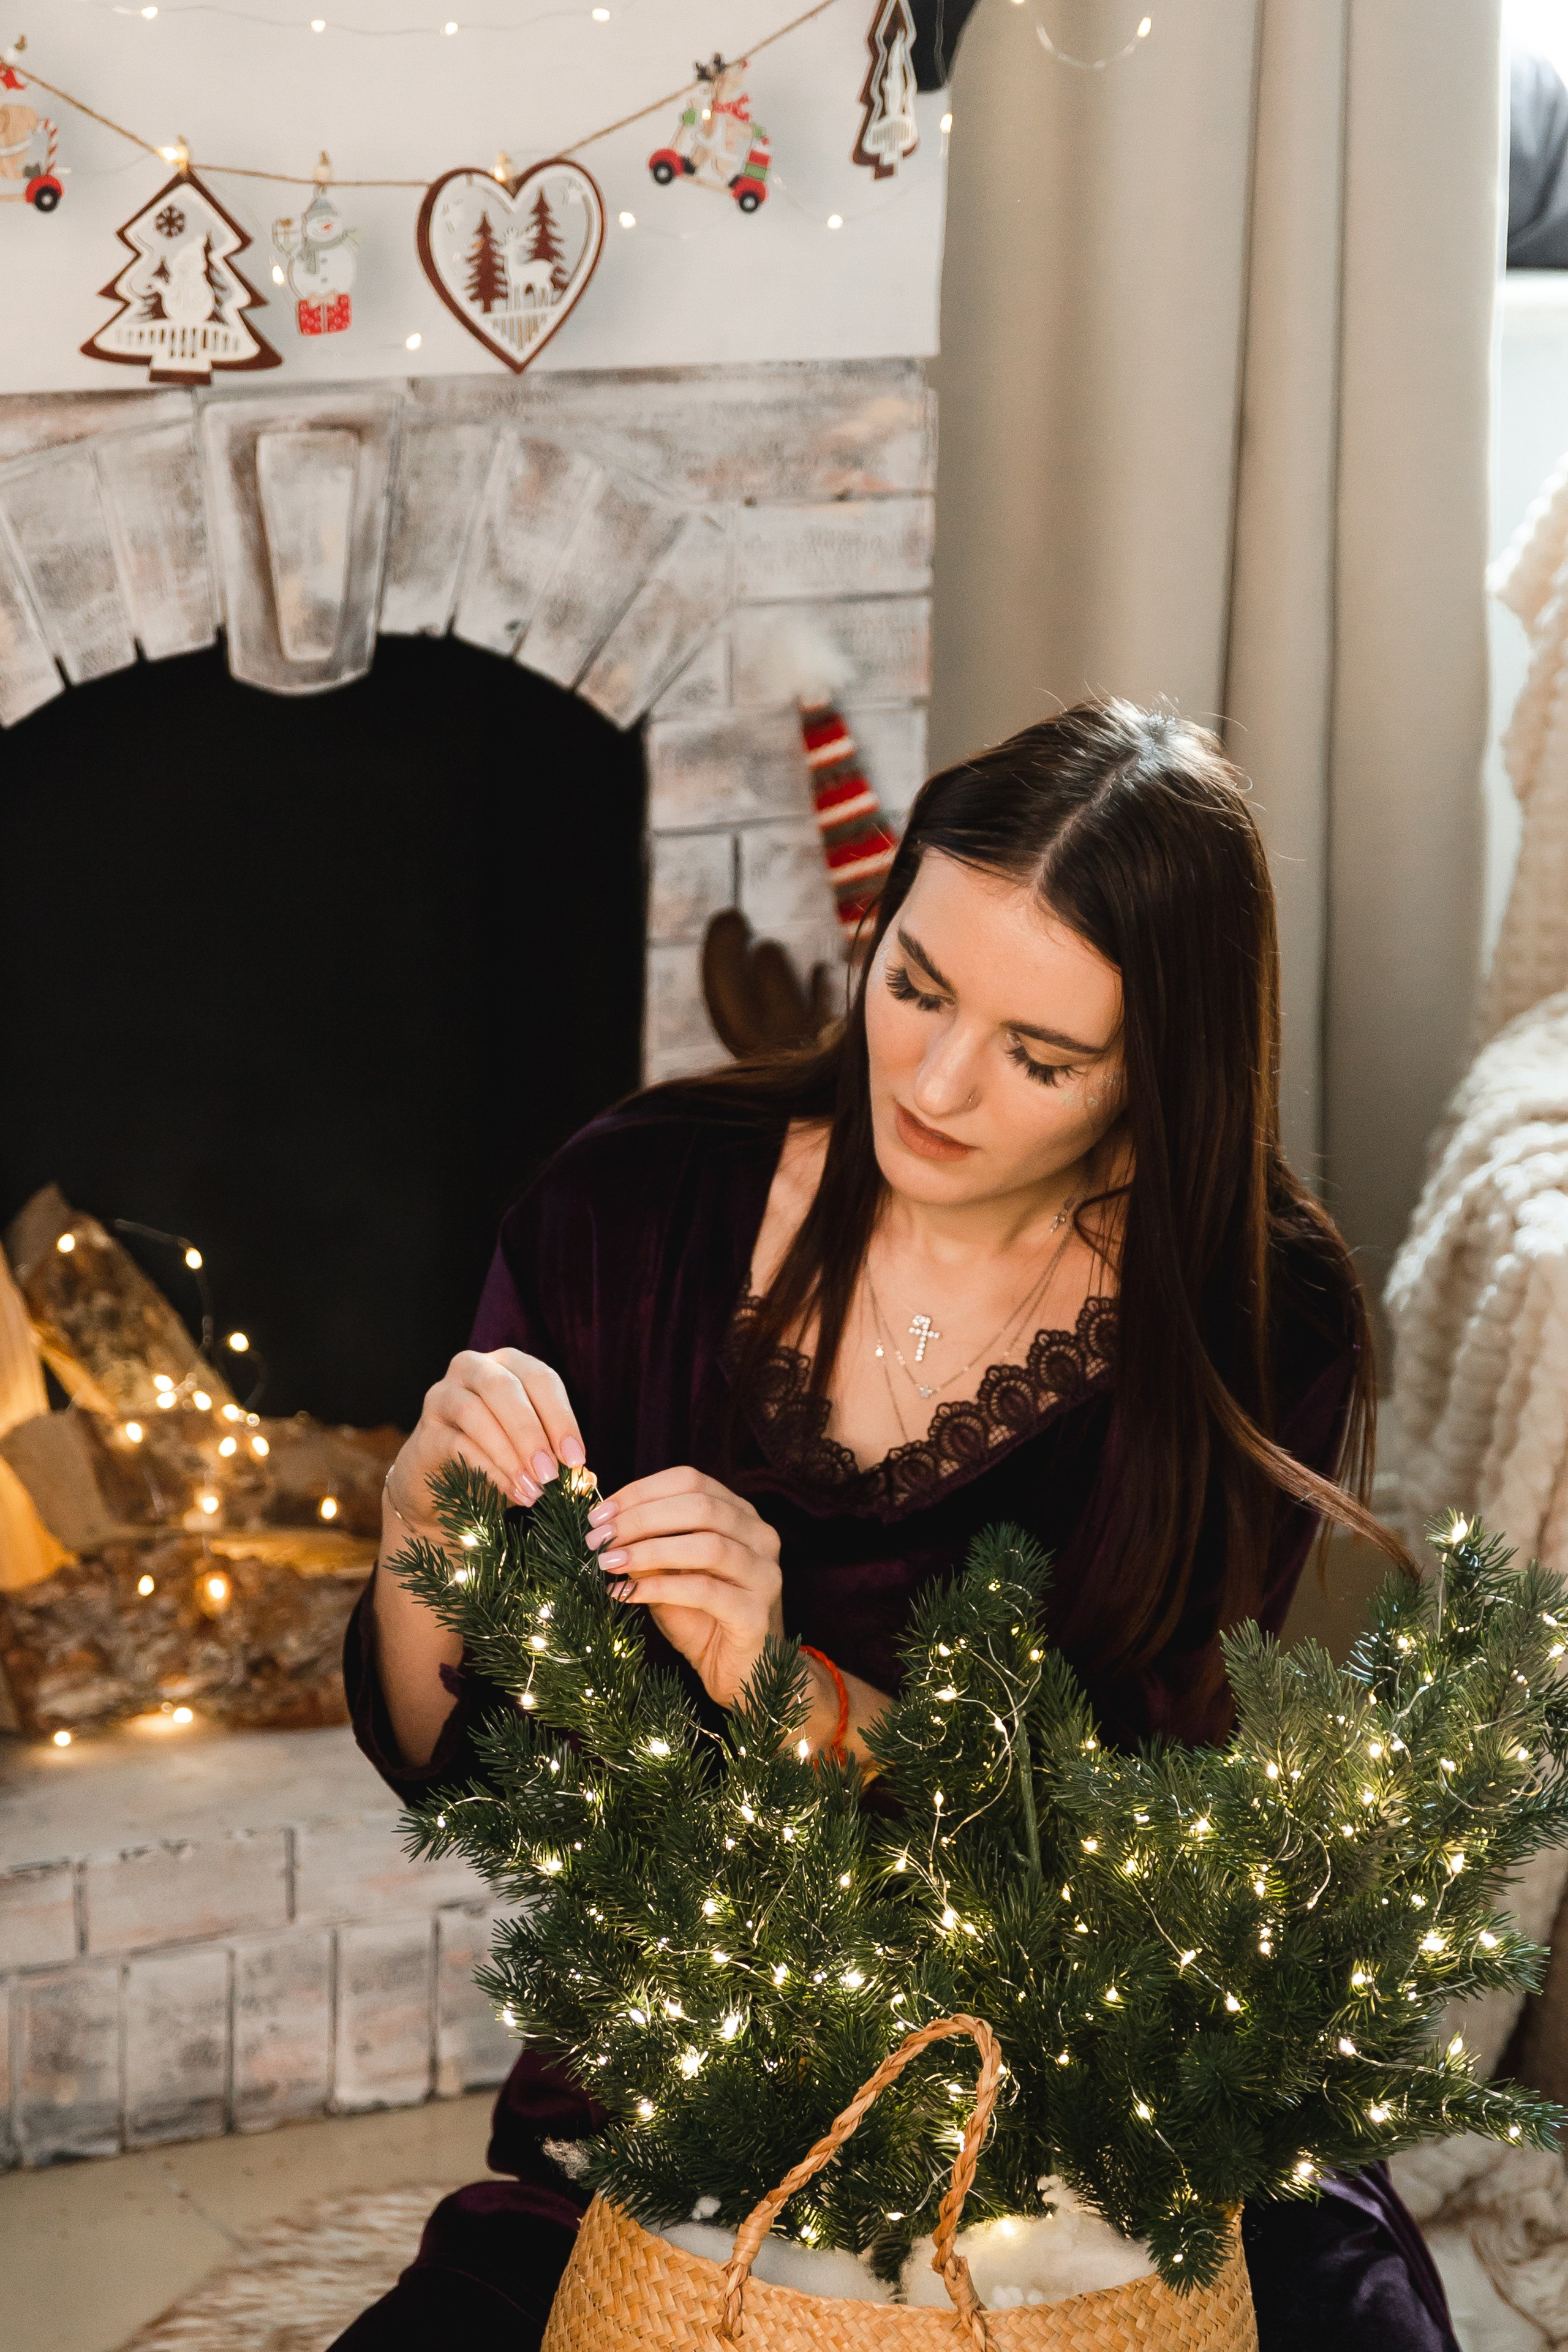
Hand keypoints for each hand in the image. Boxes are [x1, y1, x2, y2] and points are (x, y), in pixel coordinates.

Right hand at [386, 1347, 585, 1531]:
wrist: (440, 1486)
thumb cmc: (496, 1458)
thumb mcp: (531, 1452)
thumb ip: (555, 1458)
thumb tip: (585, 1479)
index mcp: (509, 1365)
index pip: (540, 1378)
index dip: (561, 1417)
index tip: (576, 1458)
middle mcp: (474, 1369)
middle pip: (505, 1388)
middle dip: (532, 1432)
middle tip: (551, 1474)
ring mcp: (443, 1396)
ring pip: (474, 1412)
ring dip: (508, 1453)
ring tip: (532, 1489)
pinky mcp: (425, 1431)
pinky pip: (455, 1444)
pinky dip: (486, 1469)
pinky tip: (509, 1492)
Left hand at [586, 1466, 782, 1708]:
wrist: (739, 1674)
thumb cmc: (702, 1618)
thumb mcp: (668, 1573)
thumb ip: (647, 1544)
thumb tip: (603, 1520)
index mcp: (740, 1515)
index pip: (691, 1481)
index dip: (641, 1491)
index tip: (599, 1514)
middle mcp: (760, 1537)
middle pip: (700, 1506)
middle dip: (640, 1518)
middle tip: (598, 1537)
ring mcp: (764, 1574)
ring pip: (707, 1545)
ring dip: (649, 1550)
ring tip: (608, 1563)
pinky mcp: (756, 1613)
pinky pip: (704, 1590)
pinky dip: (660, 1588)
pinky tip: (628, 1593)